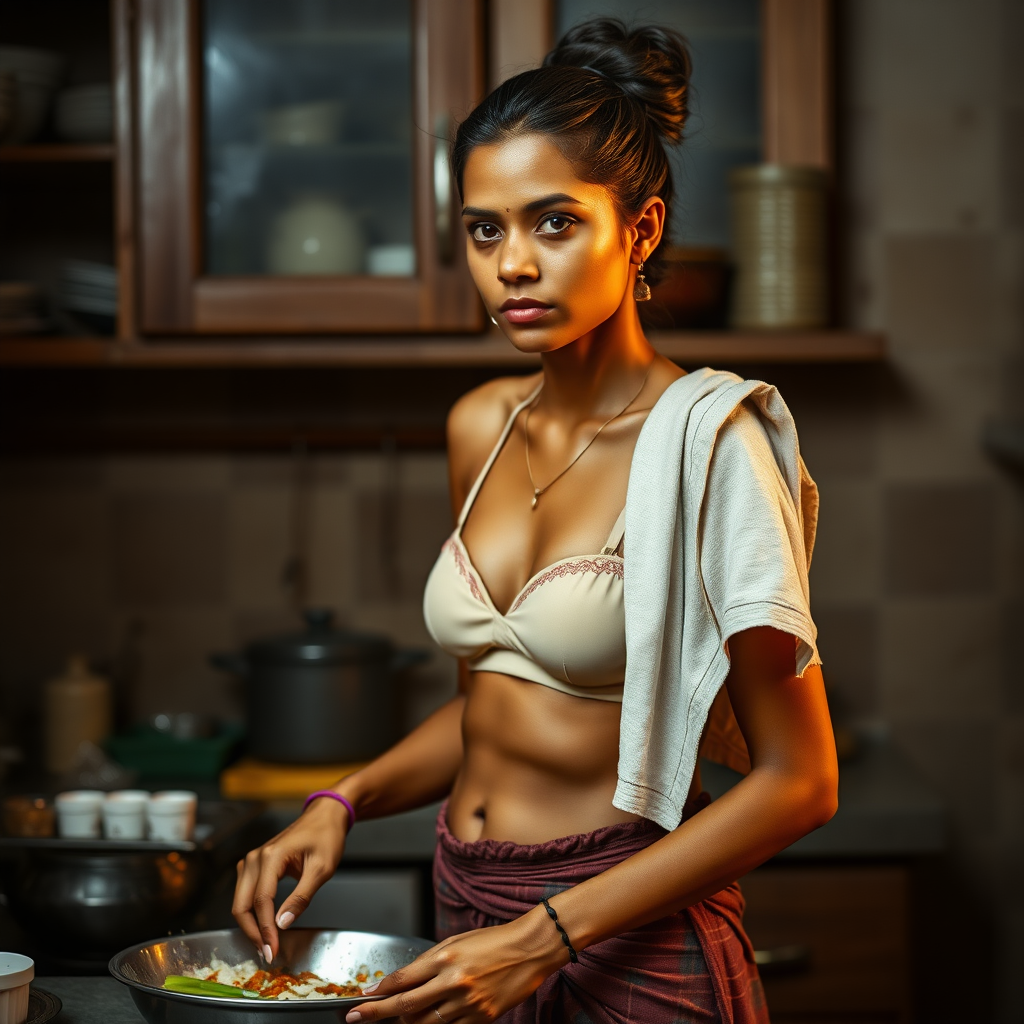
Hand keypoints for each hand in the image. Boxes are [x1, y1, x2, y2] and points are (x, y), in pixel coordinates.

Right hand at [232, 797, 348, 962]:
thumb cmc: (326, 837)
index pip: (261, 901)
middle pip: (241, 904)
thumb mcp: (321, 868)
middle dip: (252, 932)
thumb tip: (283, 924)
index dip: (265, 930)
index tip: (272, 951)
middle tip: (267, 953)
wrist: (325, 815)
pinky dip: (253, 913)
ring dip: (251, 925)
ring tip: (266, 945)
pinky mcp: (254, 866)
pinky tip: (264, 928)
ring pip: (240, 901)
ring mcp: (251, 861)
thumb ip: (301, 897)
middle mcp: (254, 859)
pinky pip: (247, 894)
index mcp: (270, 857)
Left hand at [344, 905, 566, 1023]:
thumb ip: (430, 962)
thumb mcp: (457, 941)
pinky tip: (428, 1022)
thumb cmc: (494, 940)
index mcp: (445, 957)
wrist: (530, 948)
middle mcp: (453, 981)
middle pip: (405, 1004)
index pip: (403, 978)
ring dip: (407, 1023)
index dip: (379, 991)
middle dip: (377, 1013)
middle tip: (357, 1017)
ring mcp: (467, 1003)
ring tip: (398, 1019)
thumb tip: (403, 980)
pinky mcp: (481, 1018)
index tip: (363, 998)